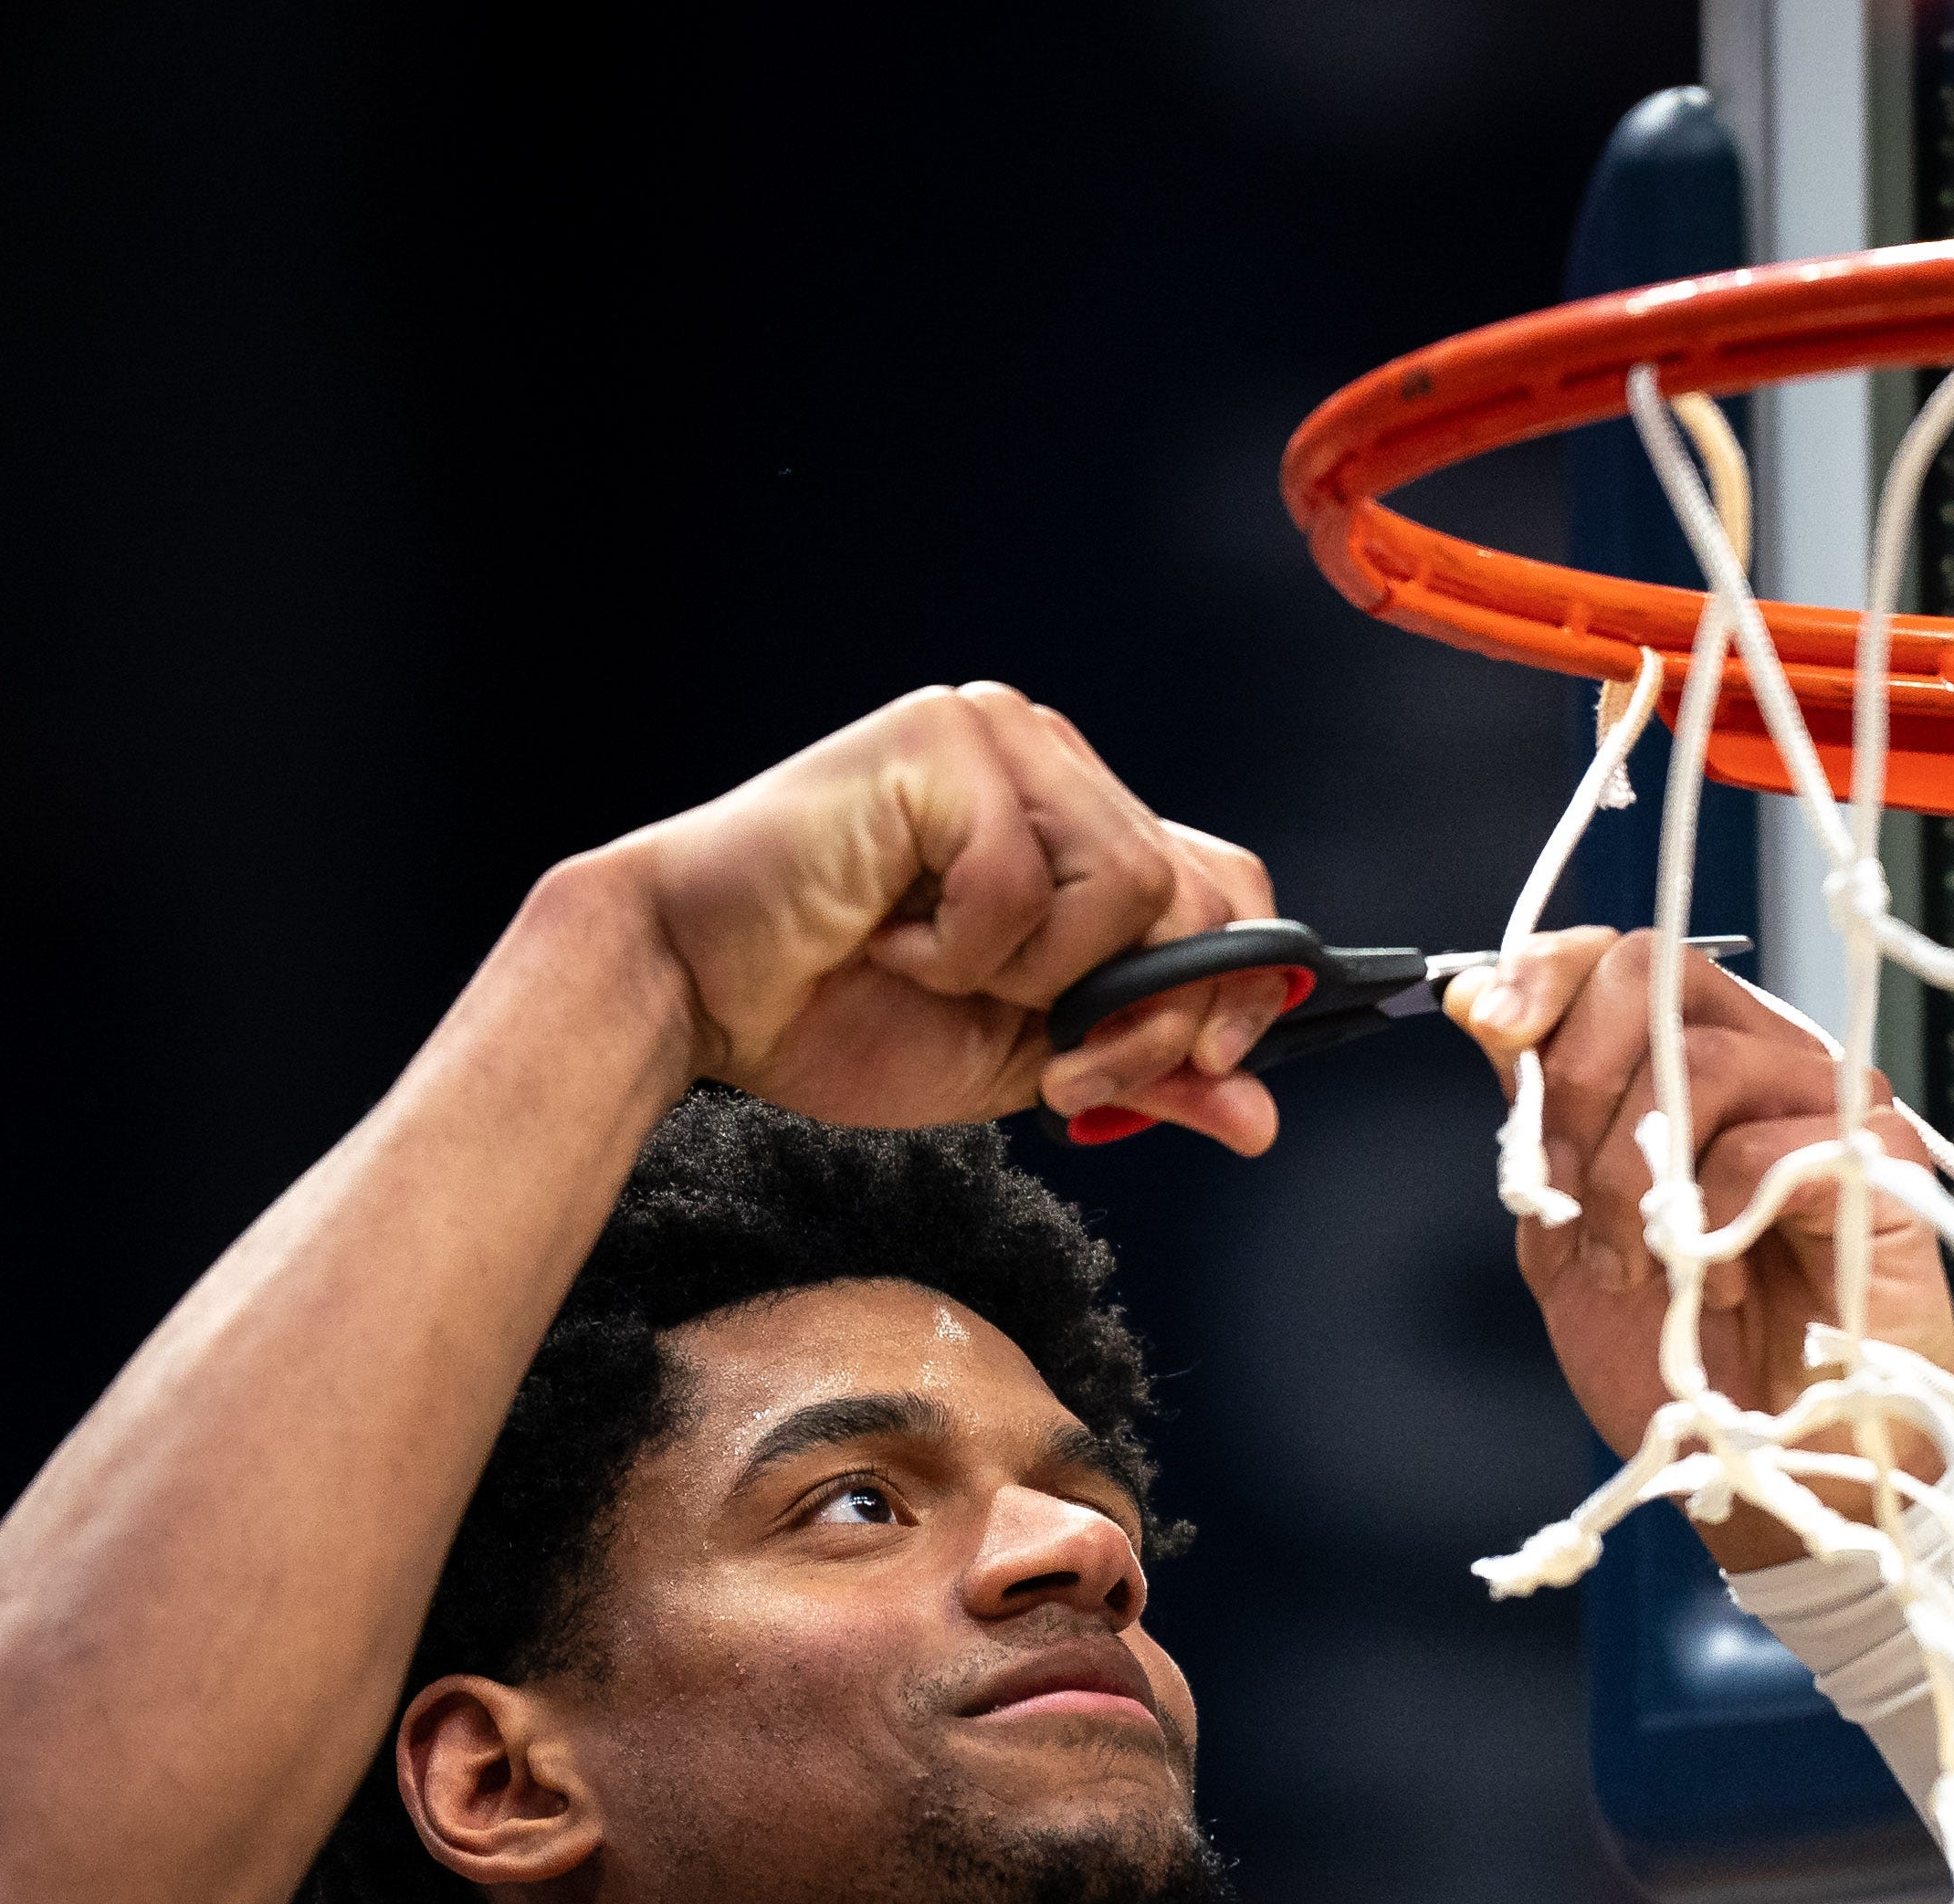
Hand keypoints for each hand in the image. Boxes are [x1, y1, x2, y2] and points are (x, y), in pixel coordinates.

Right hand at [603, 682, 1288, 1151]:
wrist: (695, 992)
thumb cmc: (842, 1014)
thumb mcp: (1028, 1061)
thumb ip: (1144, 1068)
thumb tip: (1258, 1118)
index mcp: (1081, 822)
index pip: (1226, 886)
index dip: (1236, 989)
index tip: (1198, 1071)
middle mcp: (1052, 758)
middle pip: (1197, 893)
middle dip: (1141, 1015)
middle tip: (1051, 1062)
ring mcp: (999, 734)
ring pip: (1126, 883)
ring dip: (1036, 974)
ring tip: (937, 970)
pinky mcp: (943, 736)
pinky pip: (1022, 878)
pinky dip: (961, 946)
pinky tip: (887, 934)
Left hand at [1448, 928, 1953, 1566]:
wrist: (1761, 1470)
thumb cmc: (1680, 1363)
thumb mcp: (1567, 1237)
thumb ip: (1535, 1126)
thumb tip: (1482, 1007)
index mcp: (1693, 1068)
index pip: (1621, 959)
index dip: (1547, 973)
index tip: (1491, 1024)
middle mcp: (1767, 1064)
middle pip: (1659, 975)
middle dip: (1579, 1081)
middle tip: (1569, 1191)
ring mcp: (1828, 1105)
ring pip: (1703, 1058)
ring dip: (1636, 1175)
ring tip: (1644, 1263)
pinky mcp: (1881, 1162)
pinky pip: (1769, 1146)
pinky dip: (1718, 1221)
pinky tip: (1720, 1281)